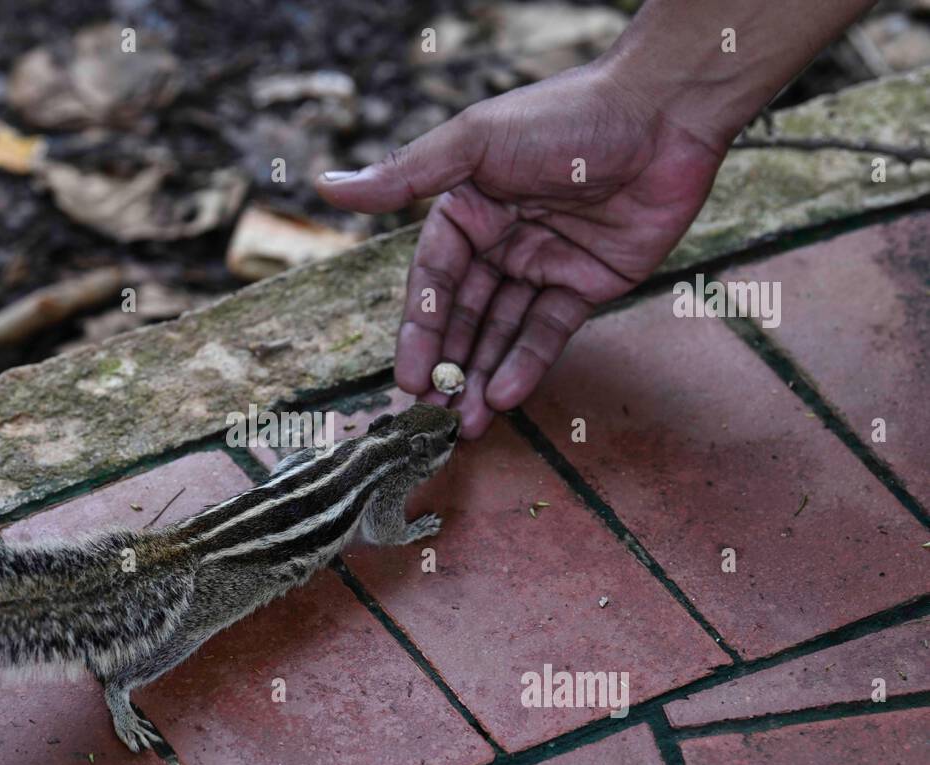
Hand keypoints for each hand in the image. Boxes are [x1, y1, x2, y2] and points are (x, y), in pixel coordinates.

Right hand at [317, 62, 725, 437]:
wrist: (665, 113)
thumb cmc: (565, 115)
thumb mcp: (475, 143)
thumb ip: (405, 177)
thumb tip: (325, 186)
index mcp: (466, 211)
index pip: (431, 283)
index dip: (419, 333)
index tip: (408, 379)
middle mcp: (498, 242)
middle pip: (463, 317)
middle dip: (448, 367)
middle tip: (433, 419)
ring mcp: (542, 265)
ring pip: (502, 332)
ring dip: (481, 377)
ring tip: (465, 424)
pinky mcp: (587, 284)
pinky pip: (548, 331)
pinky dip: (527, 363)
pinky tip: (505, 395)